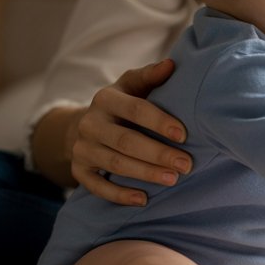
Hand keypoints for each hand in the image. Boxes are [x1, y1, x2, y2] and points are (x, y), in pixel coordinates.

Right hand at [70, 59, 192, 206]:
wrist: (88, 124)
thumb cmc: (123, 103)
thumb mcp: (133, 85)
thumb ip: (151, 76)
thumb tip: (171, 65)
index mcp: (106, 98)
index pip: (135, 109)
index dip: (159, 122)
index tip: (184, 135)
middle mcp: (90, 122)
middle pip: (125, 141)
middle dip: (157, 154)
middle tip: (186, 165)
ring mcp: (82, 147)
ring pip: (114, 164)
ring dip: (145, 174)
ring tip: (172, 179)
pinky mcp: (78, 169)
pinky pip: (97, 186)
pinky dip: (119, 195)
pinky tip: (143, 200)